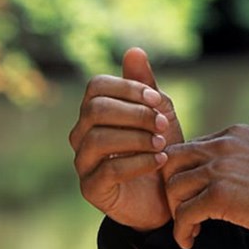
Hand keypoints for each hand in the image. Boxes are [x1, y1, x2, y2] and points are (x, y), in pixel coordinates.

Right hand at [69, 48, 184, 230]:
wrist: (166, 197)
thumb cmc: (159, 150)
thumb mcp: (159, 114)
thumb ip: (145, 86)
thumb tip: (134, 51)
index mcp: (94, 112)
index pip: (96, 86)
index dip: (127, 88)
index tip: (156, 100)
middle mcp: (81, 134)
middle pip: (95, 109)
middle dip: (134, 113)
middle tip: (162, 124)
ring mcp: (83, 162)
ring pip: (98, 138)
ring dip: (137, 138)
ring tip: (162, 144)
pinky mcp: (91, 189)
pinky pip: (109, 170)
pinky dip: (139, 162)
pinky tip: (160, 162)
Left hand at [162, 124, 248, 248]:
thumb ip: (237, 156)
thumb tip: (215, 173)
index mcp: (232, 134)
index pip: (189, 148)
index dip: (183, 173)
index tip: (189, 194)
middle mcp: (221, 146)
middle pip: (171, 162)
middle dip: (171, 188)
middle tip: (181, 209)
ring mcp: (219, 169)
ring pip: (174, 188)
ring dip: (177, 212)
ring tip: (190, 228)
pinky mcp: (220, 195)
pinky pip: (185, 213)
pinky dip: (182, 230)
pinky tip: (190, 240)